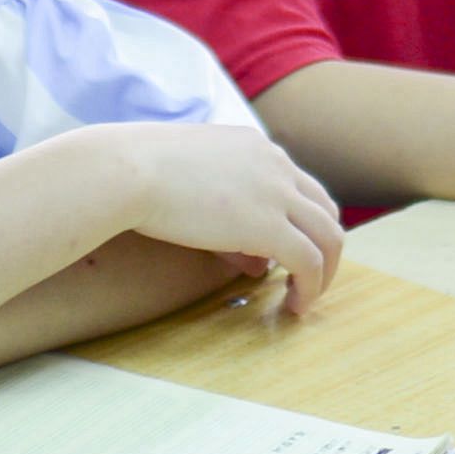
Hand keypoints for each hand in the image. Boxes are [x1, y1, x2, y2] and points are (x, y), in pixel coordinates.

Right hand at [105, 121, 344, 316]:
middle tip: (305, 280)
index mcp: (254, 146)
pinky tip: (293, 307)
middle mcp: (275, 164)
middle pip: (325, 209)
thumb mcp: (191, 185)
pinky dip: (310, 288)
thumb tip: (257, 262)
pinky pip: (308, 262)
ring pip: (328, 237)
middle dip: (322, 248)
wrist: (126, 170)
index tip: (284, 253)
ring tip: (302, 299)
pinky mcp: (269, 225)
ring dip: (323, 273)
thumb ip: (226, 214)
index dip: (299, 222)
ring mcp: (277, 193)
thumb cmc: (137, 174)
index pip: (298, 184)